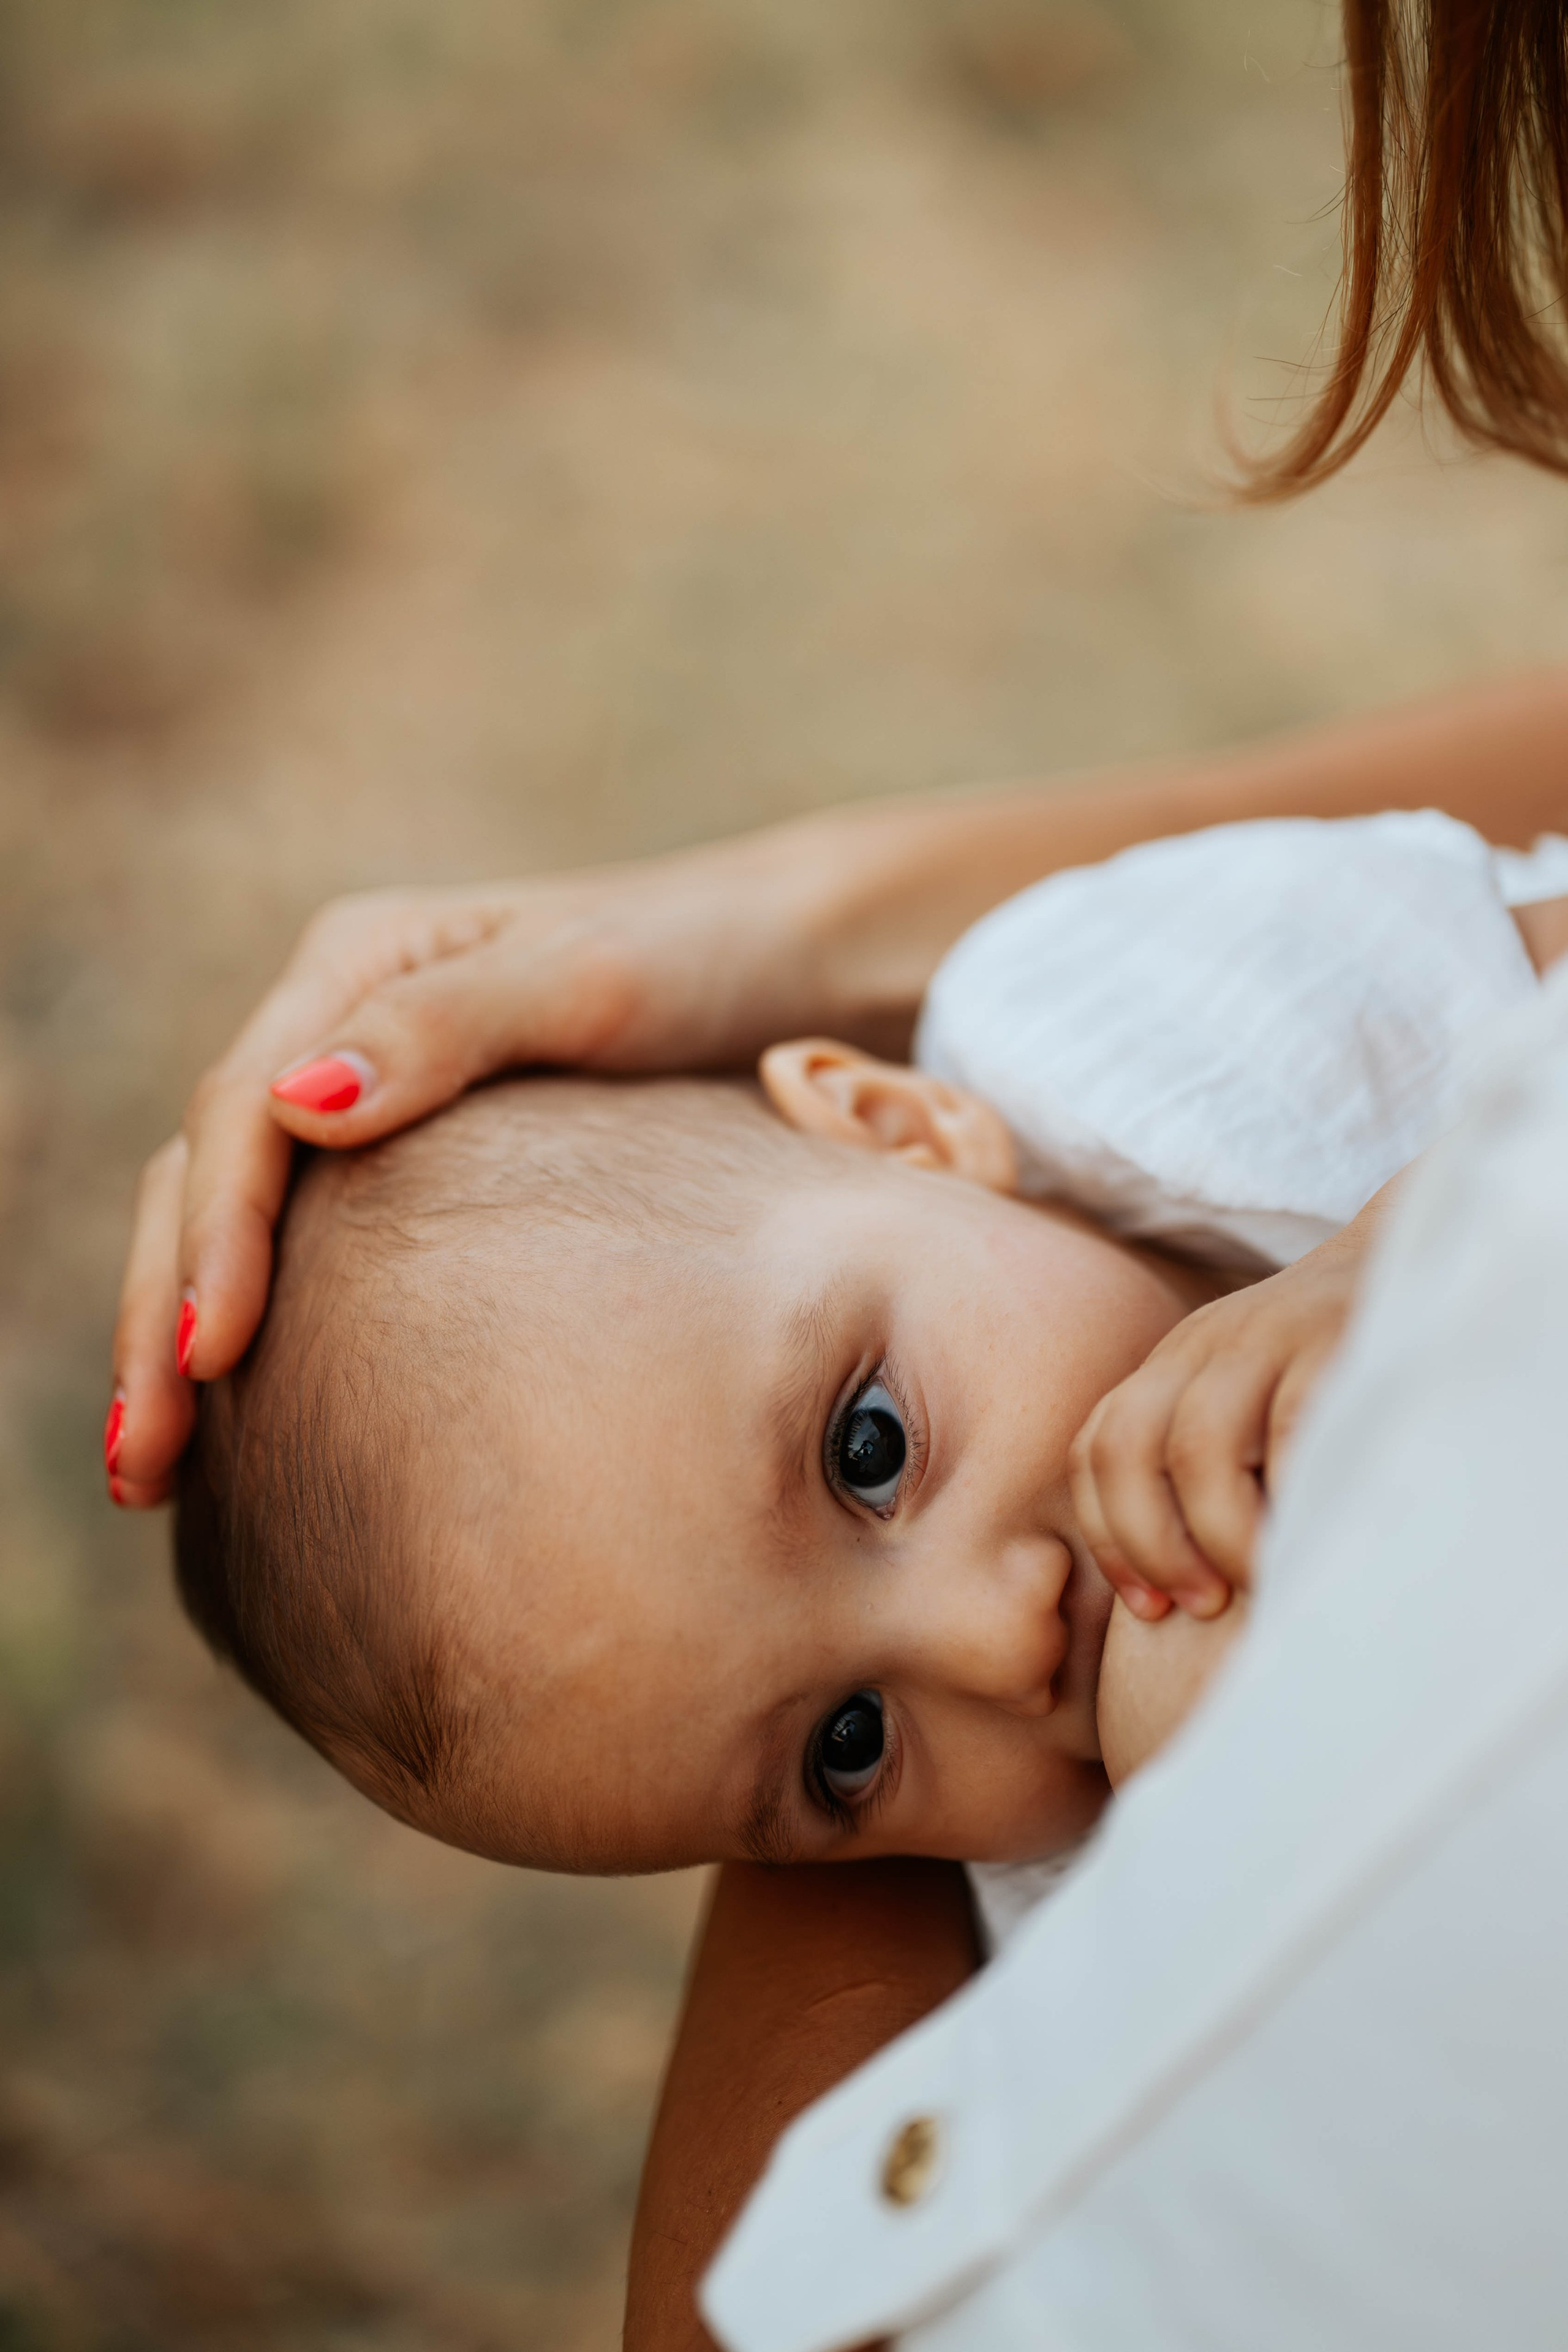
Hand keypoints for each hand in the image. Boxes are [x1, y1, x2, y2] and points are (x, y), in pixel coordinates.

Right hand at [108, 845, 829, 1506]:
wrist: (783, 968)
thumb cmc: (697, 962)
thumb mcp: (586, 981)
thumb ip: (447, 1028)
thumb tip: (300, 1101)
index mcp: (354, 963)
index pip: (239, 1111)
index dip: (211, 1236)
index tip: (208, 1354)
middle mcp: (338, 1023)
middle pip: (205, 1175)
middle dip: (160, 1314)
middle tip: (143, 1462)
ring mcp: (368, 1093)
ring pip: (236, 1217)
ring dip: (182, 1334)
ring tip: (157, 1471)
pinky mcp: (410, 1157)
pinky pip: (306, 1241)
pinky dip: (263, 1324)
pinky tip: (247, 1425)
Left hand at [1068, 1192, 1391, 1617]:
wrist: (1410, 1256)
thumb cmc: (1329, 1366)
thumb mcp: (1250, 1397)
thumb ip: (1210, 1463)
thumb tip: (1185, 1591)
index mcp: (1174, 1363)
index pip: (1098, 1448)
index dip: (1109, 1539)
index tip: (1149, 1608)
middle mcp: (1205, 1344)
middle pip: (1128, 1446)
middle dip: (1150, 1542)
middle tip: (1200, 1603)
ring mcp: (1268, 1337)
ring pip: (1198, 1443)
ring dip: (1216, 1533)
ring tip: (1252, 1580)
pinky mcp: (1333, 1340)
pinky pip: (1289, 1426)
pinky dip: (1288, 1492)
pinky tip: (1307, 1535)